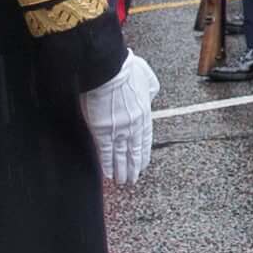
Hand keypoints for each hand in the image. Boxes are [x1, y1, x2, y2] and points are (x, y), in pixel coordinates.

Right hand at [83, 53, 159, 186]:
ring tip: (122, 182)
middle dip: (134, 167)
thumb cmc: (127, 70)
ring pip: (121, 156)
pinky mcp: (102, 131)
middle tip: (133, 179)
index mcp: (144, 113)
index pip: (145, 139)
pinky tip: (109, 175)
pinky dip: (108, 165)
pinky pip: (106, 153)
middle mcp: (133, 125)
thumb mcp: (147, 80)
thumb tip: (149, 95)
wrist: (110, 70)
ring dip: (122, 170)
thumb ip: (149, 91)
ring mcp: (118, 130)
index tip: (142, 164)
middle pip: (134, 151)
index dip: (143, 153)